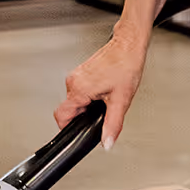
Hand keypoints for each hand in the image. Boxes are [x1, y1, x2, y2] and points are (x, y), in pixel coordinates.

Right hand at [59, 26, 148, 148]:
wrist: (128, 47)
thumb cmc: (125, 66)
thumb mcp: (121, 101)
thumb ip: (112, 125)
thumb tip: (107, 142)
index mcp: (79, 89)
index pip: (61, 117)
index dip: (69, 128)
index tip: (79, 131)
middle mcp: (73, 82)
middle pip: (69, 109)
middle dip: (84, 115)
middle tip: (102, 111)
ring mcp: (76, 76)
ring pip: (75, 100)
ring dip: (87, 105)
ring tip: (106, 98)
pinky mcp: (81, 72)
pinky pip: (79, 90)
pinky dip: (90, 96)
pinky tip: (104, 90)